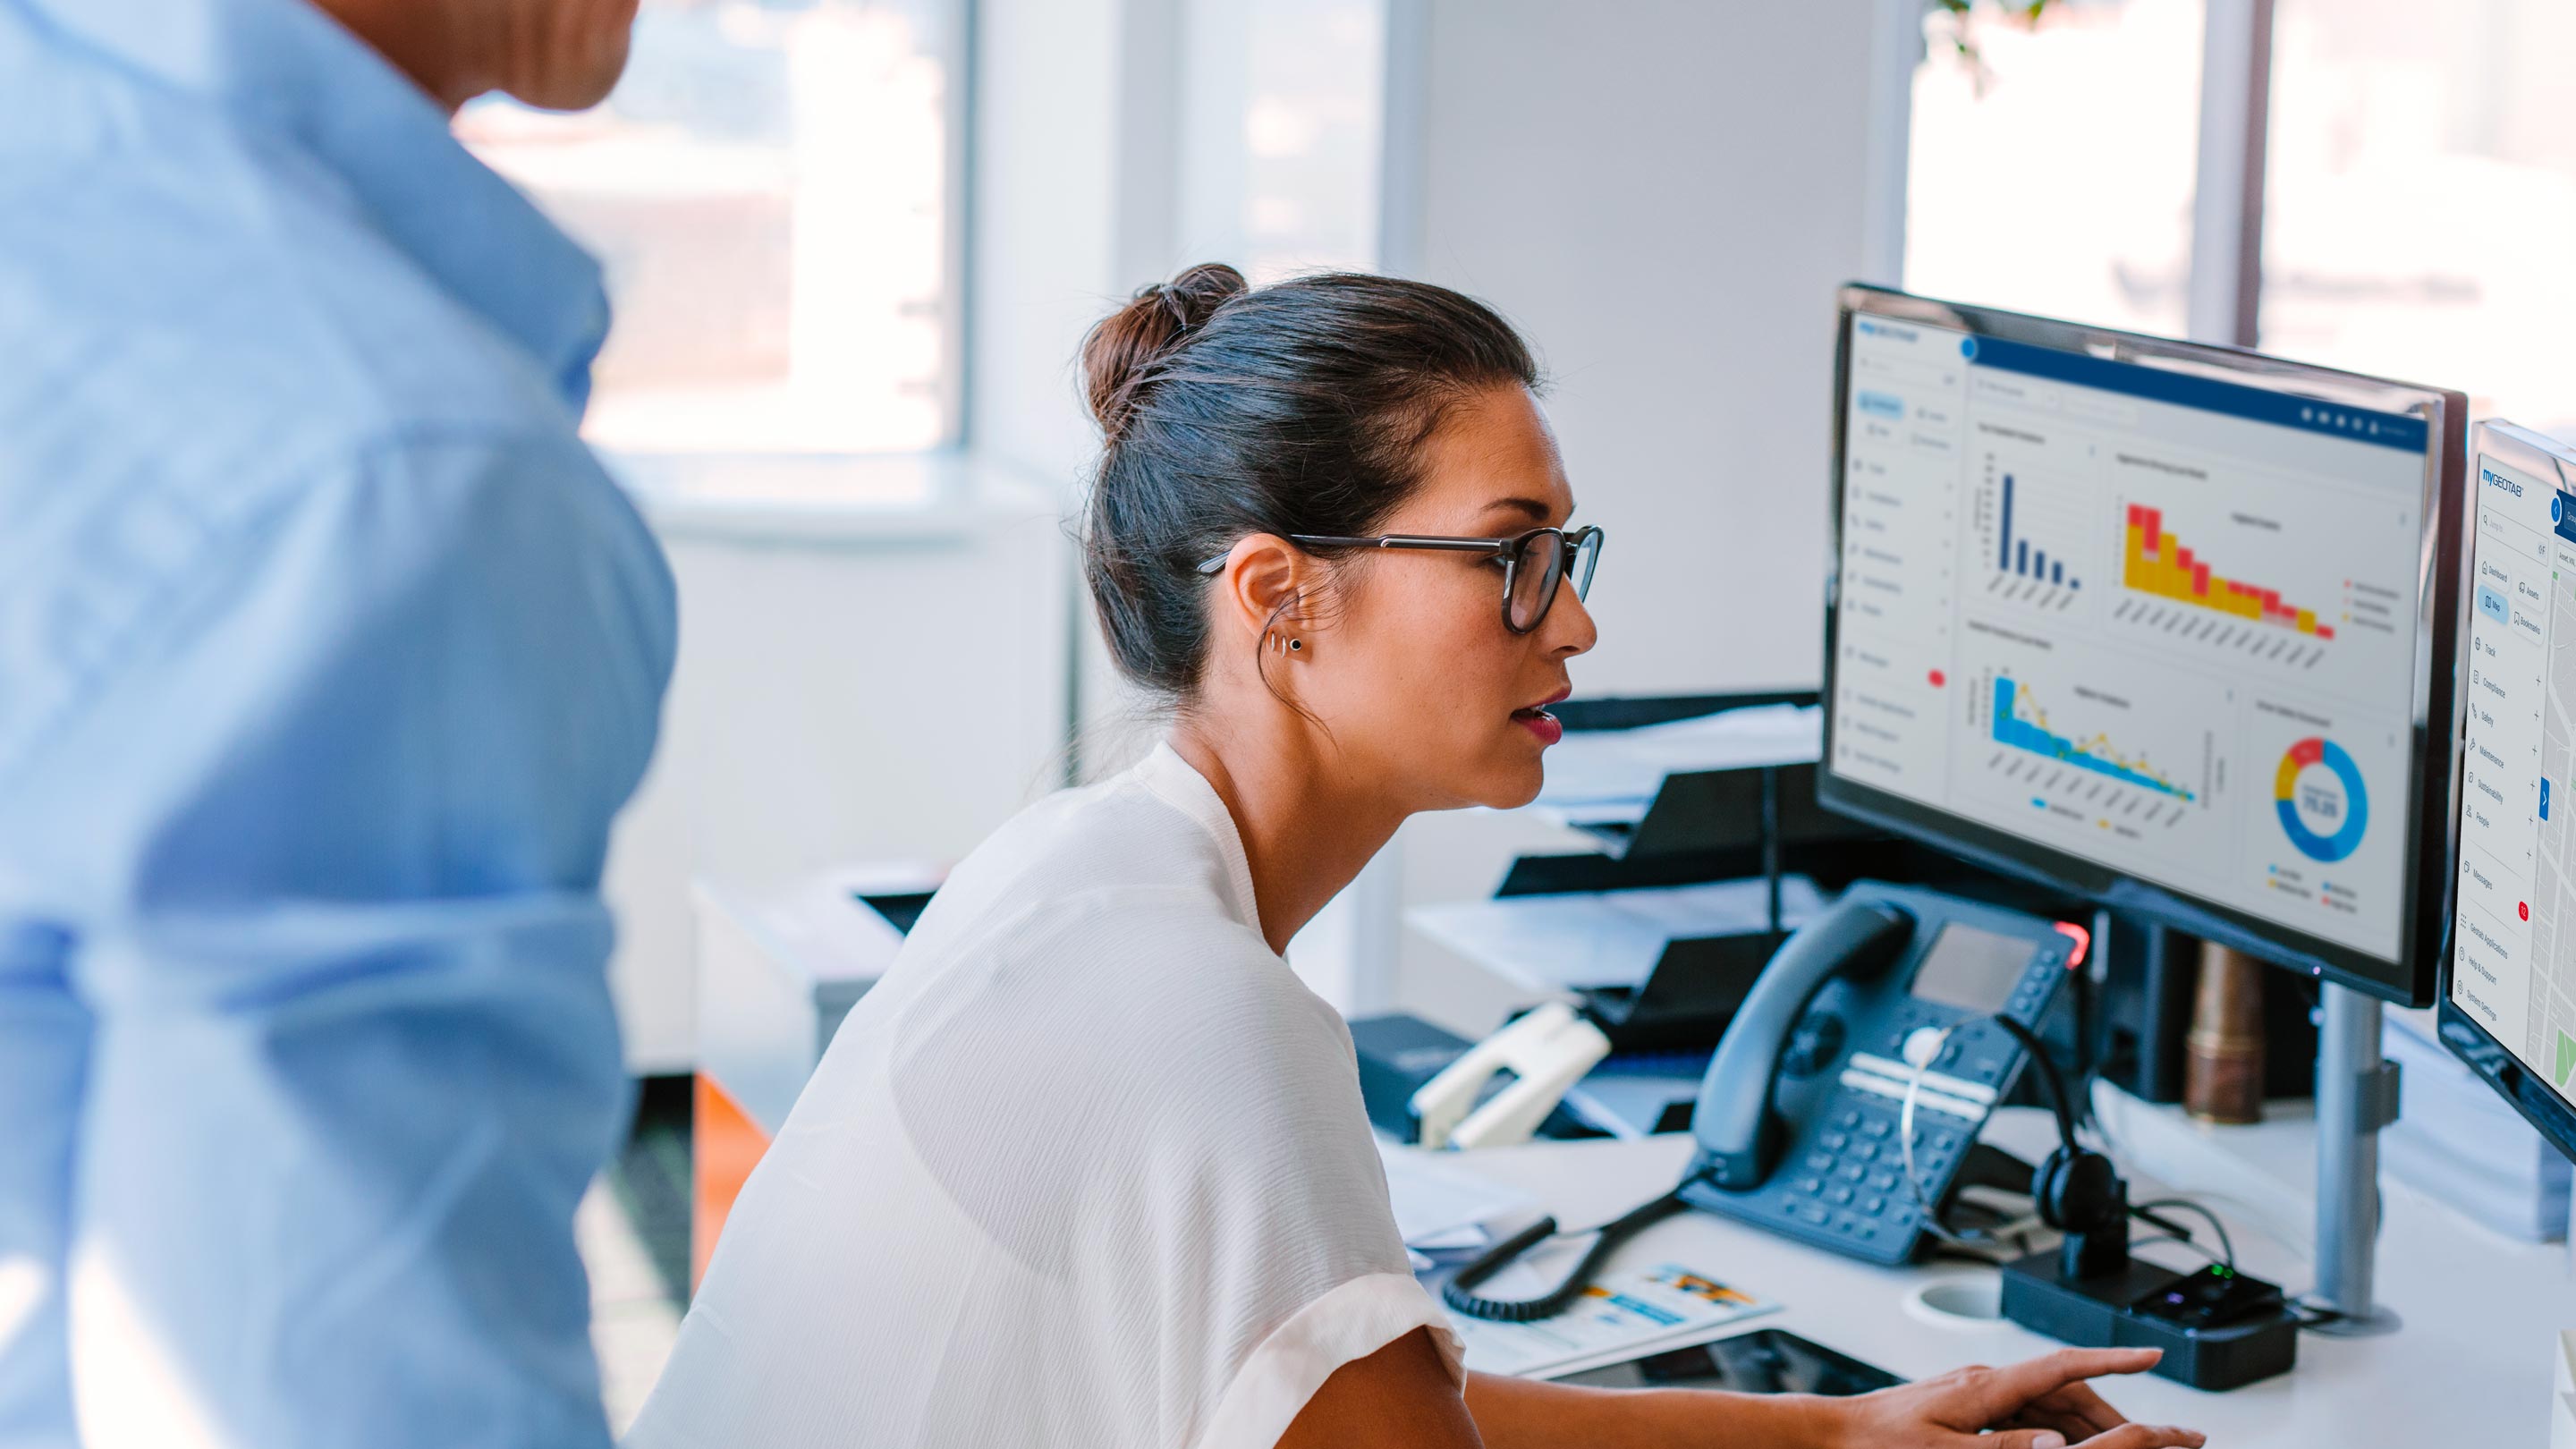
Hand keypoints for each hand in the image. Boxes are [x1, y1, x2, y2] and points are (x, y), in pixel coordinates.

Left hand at [1813, 1347, 2203, 1448]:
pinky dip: (2054, 1431)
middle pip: (2064, 1389)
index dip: (2110, 1361)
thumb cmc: (1881, 1443)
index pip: (2060, 1367)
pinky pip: (2025, 1414)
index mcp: (1984, 1387)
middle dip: (2110, 1411)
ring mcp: (1976, 1391)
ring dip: (2084, 1424)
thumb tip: (2059, 1447)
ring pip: (2047, 1403)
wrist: (1836, 1435)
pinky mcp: (1967, 1406)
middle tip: (2155, 1437)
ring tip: (2120, 1447)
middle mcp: (1984, 1381)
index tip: (2151, 1355)